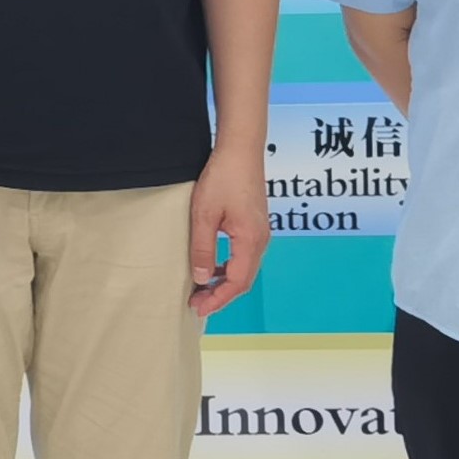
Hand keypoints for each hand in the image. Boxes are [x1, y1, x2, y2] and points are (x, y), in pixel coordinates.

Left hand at [189, 139, 268, 316]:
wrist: (241, 149)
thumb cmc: (223, 177)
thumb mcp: (204, 215)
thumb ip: (204, 248)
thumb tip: (202, 279)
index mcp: (251, 240)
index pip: (237, 282)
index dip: (218, 299)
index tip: (198, 308)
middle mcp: (261, 240)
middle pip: (244, 280)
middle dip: (221, 295)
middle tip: (197, 304)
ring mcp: (261, 233)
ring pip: (245, 269)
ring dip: (225, 282)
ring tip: (202, 289)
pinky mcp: (256, 225)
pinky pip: (245, 256)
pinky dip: (230, 267)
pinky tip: (214, 267)